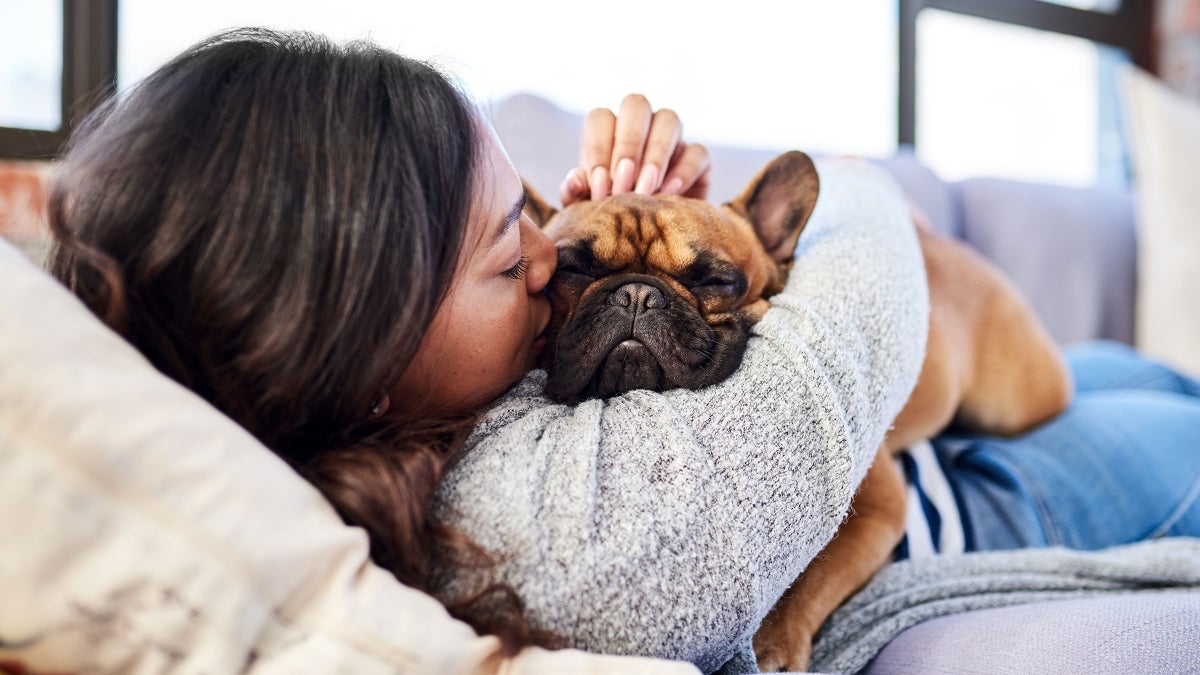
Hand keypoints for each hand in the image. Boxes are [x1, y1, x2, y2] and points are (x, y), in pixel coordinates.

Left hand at [559, 94, 711, 205]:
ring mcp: (673, 139)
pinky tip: (668, 194)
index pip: (600, 119)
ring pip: (669, 119)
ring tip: (645, 191)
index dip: (598, 150)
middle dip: (628, 144)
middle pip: (636, 105)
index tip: (599, 188)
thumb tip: (575, 179)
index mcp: (608, 133)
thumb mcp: (587, 210)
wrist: (652, 241)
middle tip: (622, 185)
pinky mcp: (699, 160)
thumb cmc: (613, 218)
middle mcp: (641, 127)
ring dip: (655, 155)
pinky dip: (683, 171)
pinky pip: (698, 151)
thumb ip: (575, 194)